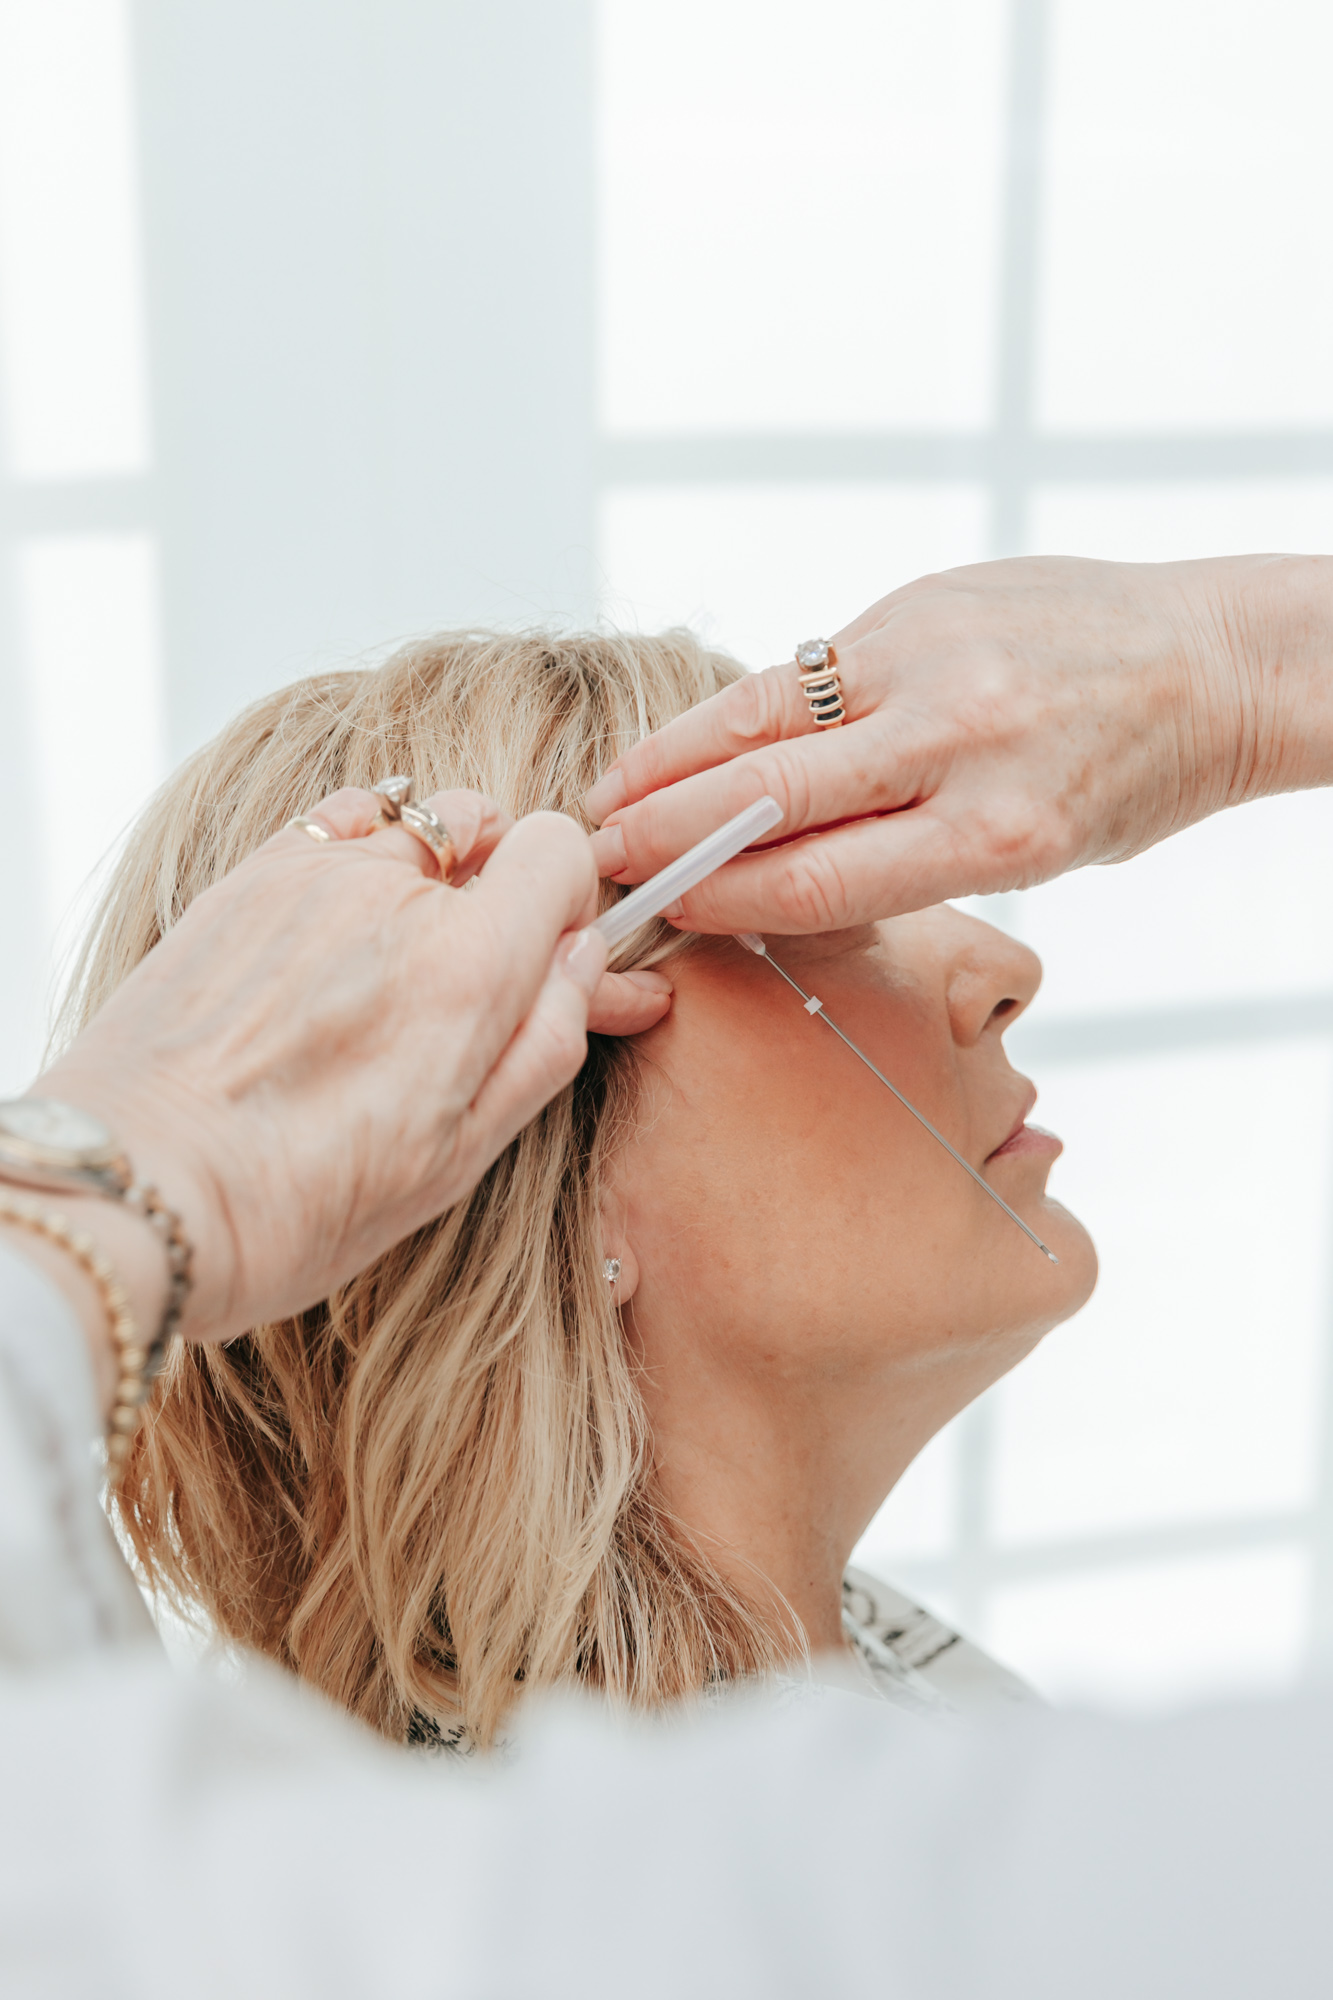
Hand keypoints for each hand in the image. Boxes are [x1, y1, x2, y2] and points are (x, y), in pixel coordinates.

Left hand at [30, 789, 668, 1348]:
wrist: (139, 1190)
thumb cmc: (297, 1202)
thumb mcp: (460, 1156)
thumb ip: (546, 1041)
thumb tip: (584, 959)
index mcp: (468, 969)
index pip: (560, 848)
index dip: (565, 898)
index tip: (547, 950)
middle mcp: (395, 895)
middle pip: (488, 831)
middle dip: (496, 889)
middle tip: (469, 969)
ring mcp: (311, 873)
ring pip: (410, 822)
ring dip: (424, 868)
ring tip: (393, 952)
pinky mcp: (245, 876)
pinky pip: (334, 820)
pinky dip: (357, 849)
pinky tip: (339, 917)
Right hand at [584, 554, 1332, 931]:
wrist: (1206, 661)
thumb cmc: (1127, 777)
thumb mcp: (1034, 853)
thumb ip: (904, 856)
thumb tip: (767, 868)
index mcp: (999, 833)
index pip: (817, 881)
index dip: (722, 900)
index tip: (662, 910)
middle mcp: (960, 742)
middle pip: (771, 797)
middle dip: (666, 831)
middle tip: (595, 854)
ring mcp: (934, 658)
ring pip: (767, 715)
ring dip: (673, 758)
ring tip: (611, 791)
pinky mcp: (921, 601)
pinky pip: (809, 668)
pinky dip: (745, 709)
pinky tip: (697, 737)